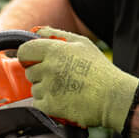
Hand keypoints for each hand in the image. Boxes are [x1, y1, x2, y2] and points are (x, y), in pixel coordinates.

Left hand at [17, 26, 138, 131]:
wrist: (114, 98)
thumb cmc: (99, 70)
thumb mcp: (82, 44)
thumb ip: (55, 34)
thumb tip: (35, 31)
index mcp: (55, 50)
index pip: (24, 52)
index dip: (28, 57)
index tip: (34, 61)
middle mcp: (49, 68)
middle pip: (30, 72)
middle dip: (41, 75)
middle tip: (61, 77)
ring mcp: (48, 88)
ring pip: (34, 89)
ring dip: (46, 90)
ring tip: (66, 89)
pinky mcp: (50, 106)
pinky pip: (38, 103)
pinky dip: (48, 104)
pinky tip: (64, 100)